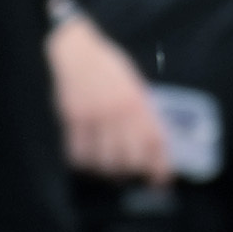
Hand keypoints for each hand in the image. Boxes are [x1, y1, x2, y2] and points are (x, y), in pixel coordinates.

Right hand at [48, 10, 174, 183]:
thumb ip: (143, 110)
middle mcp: (118, 112)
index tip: (161, 180)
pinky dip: (84, 162)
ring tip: (108, 168)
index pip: (154, 141)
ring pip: (104, 161)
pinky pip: (78, 154)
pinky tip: (87, 158)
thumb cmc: (106, 66)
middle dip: (133, 171)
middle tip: (130, 173)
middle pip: (130, 158)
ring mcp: (93, 117)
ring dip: (108, 170)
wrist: (75, 51)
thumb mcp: (133, 84)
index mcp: (137, 101)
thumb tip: (154, 142)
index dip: (160, 165)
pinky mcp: (71, 120)